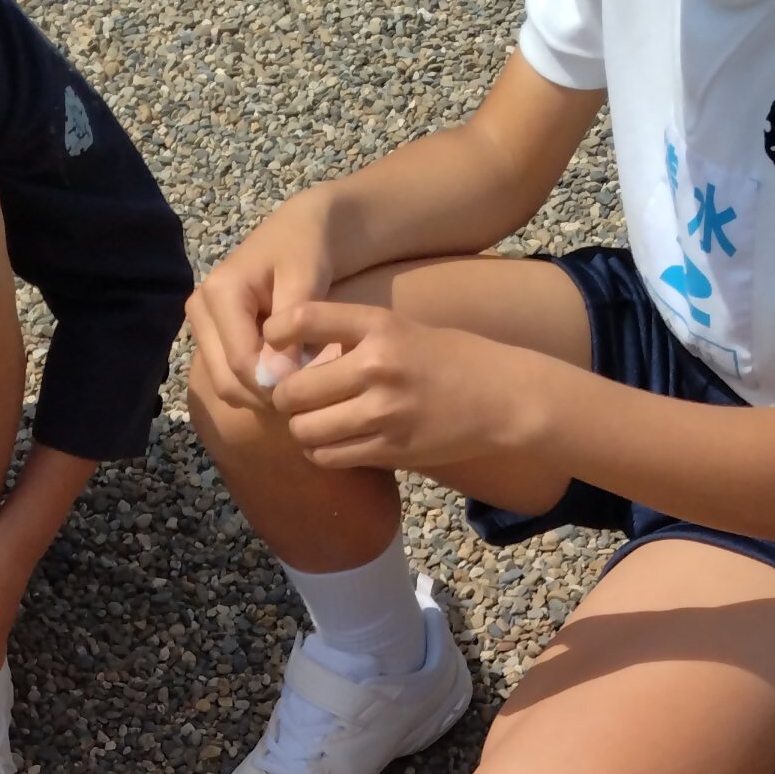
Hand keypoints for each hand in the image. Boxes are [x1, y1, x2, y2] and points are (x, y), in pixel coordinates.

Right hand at [187, 198, 337, 411]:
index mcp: (219, 293)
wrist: (302, 229)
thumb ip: (291, 332)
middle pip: (226, 380)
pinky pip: (230, 377)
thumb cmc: (308, 248)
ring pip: (226, 385)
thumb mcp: (306, 280)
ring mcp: (202, 324)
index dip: (275, 386)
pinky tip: (286, 377)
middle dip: (266, 396)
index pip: (240, 362)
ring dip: (261, 395)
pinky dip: (257, 386)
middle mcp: (200, 309)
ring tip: (299, 386)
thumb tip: (275, 381)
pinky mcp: (211, 336)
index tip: (313, 390)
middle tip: (307, 396)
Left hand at [266, 303, 531, 471]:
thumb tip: (285, 353)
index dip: (275, 332)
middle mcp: (377, 366)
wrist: (501, 398)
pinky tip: (331, 440)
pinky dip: (319, 450)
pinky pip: (328, 456)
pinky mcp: (390, 449)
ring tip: (312, 420)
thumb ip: (350, 336)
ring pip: (305, 429)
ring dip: (300, 427)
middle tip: (291, 396)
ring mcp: (384, 412)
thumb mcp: (400, 328)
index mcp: (379, 325)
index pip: (304, 317)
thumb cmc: (446, 359)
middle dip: (284, 395)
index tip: (273, 342)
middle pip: (293, 389)